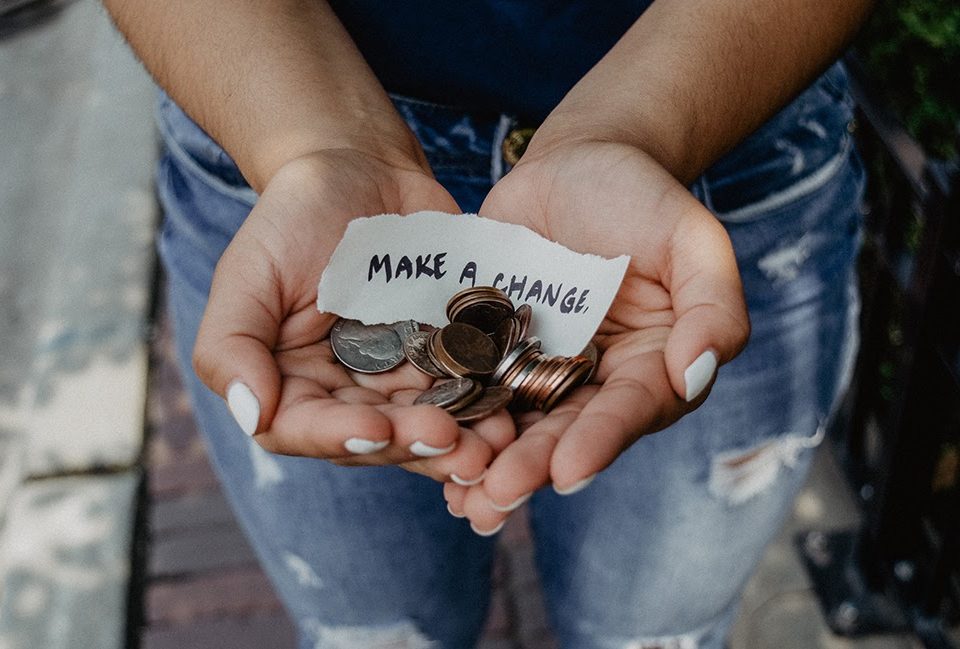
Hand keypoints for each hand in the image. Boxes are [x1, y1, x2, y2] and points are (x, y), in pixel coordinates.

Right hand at [192, 150, 515, 481]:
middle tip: (454, 443)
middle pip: (378, 438)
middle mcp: (348, 392)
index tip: (377, 429)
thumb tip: (252, 414)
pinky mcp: (447, 355)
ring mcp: (402, 377)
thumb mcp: (248, 273)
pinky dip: (489, 403)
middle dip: (414, 445)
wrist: (361, 169)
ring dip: (463, 441)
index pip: (306, 428)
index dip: (341, 436)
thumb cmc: (293, 218)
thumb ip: (231, 346)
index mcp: (293, 384)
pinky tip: (513, 410)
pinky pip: (469, 387)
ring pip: (429, 424)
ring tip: (495, 444)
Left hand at [444, 140, 749, 531]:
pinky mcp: (492, 348)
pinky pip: (472, 386)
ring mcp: (540, 367)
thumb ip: (712, 306)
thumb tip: (696, 374)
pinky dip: (453, 417)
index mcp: (651, 365)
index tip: (568, 471)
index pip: (629, 410)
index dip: (601, 441)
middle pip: (566, 430)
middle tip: (497, 496)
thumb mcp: (692, 239)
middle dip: (533, 466)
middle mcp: (595, 380)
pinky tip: (424, 446)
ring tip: (460, 497)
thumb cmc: (643, 197)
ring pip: (516, 422)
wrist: (577, 163)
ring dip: (488, 461)